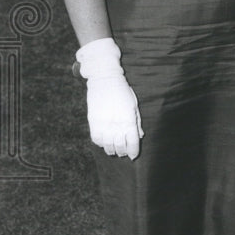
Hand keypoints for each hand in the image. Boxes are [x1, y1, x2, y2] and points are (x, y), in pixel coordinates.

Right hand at [76, 38, 143, 159]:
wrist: (105, 79)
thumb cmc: (122, 91)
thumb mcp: (133, 105)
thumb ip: (137, 122)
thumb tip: (140, 136)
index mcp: (129, 119)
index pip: (132, 142)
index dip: (133, 151)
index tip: (133, 155)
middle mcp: (117, 123)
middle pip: (120, 146)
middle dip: (122, 152)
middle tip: (123, 153)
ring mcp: (104, 123)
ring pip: (107, 145)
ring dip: (111, 150)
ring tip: (113, 150)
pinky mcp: (93, 121)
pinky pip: (96, 138)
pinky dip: (100, 143)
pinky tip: (103, 142)